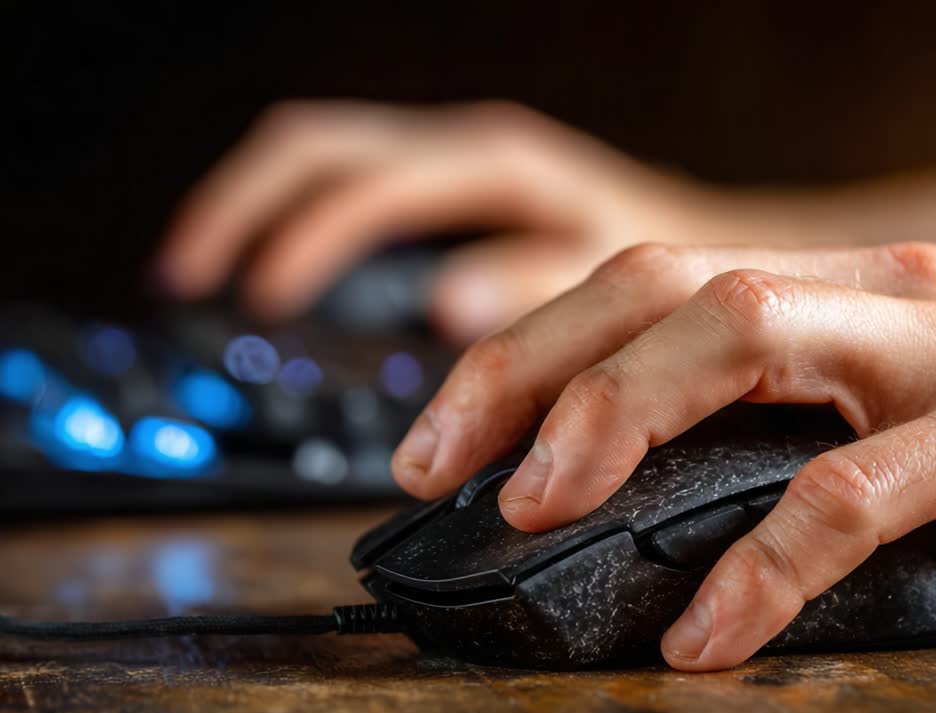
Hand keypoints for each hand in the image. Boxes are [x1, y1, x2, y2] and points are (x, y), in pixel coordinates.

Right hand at [156, 100, 830, 342]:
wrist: (712, 250)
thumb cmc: (674, 266)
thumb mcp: (614, 277)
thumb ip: (534, 285)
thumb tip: (451, 305)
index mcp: (498, 168)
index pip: (364, 179)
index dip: (300, 233)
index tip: (263, 297)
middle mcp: (468, 153)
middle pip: (318, 149)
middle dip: (243, 204)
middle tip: (188, 274)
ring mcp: (458, 171)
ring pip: (329, 161)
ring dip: (263, 209)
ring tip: (210, 272)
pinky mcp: (457, 200)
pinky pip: (358, 192)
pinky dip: (308, 226)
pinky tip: (290, 276)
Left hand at [390, 241, 935, 669]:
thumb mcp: (913, 414)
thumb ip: (797, 429)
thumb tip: (644, 502)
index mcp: (852, 289)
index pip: (652, 281)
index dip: (533, 348)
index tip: (448, 434)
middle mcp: (891, 294)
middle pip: (671, 289)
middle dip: (538, 370)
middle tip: (448, 466)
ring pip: (748, 336)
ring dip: (620, 418)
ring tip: (539, 510)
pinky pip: (859, 489)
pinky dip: (764, 561)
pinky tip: (707, 633)